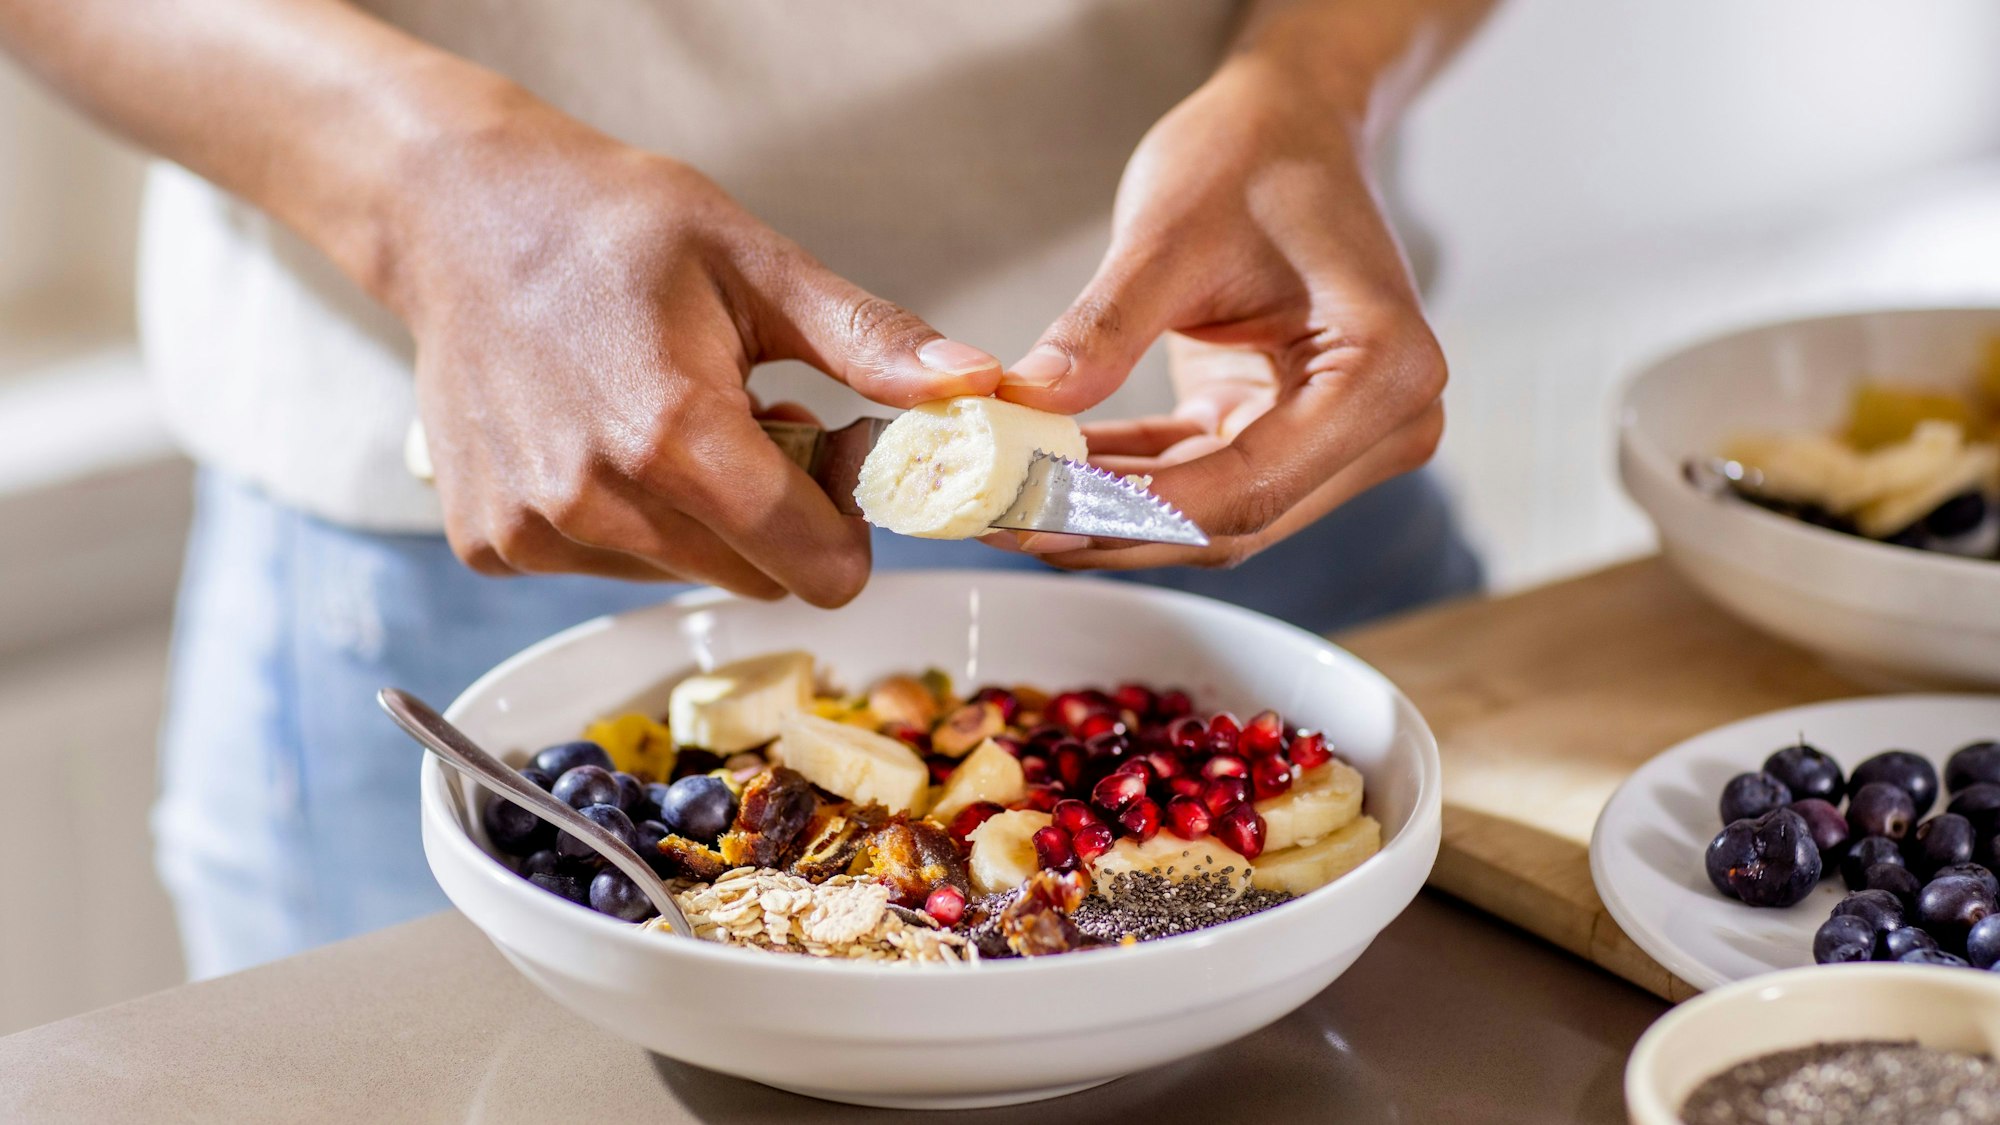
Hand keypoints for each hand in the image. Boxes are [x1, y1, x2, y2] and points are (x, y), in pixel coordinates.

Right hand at [390, 103, 1000, 603]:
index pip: (816, 566)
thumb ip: (870, 343)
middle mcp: (594, 500)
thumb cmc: (611, 224)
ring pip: (682, 575)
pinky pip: (605, 567)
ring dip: (701, 519)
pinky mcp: (492, 544)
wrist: (459, 213)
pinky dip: (626, 520)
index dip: (849, 526)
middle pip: (755, 578)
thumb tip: (976, 386)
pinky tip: (602, 438)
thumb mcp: (757, 263)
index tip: (833, 459)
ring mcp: (534, 530)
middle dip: (778, 518)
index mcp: (673, 436)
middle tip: (754, 422)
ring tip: (671, 419)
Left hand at [995, 58, 1446, 568]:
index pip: (1248, 484)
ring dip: (1108, 514)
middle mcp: (1385, 424)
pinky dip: (1124, 481)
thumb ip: (1102, 328)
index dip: (1133, 510)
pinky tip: (1046, 473)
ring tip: (1005, 503)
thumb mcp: (1168, 233)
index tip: (1036, 511)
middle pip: (1233, 519)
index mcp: (1384, 371)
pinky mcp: (1291, 437)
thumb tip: (1026, 404)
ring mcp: (1345, 440)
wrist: (1290, 124)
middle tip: (1000, 519)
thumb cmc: (1253, 154)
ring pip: (1211, 516)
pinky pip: (1198, 482)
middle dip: (1110, 524)